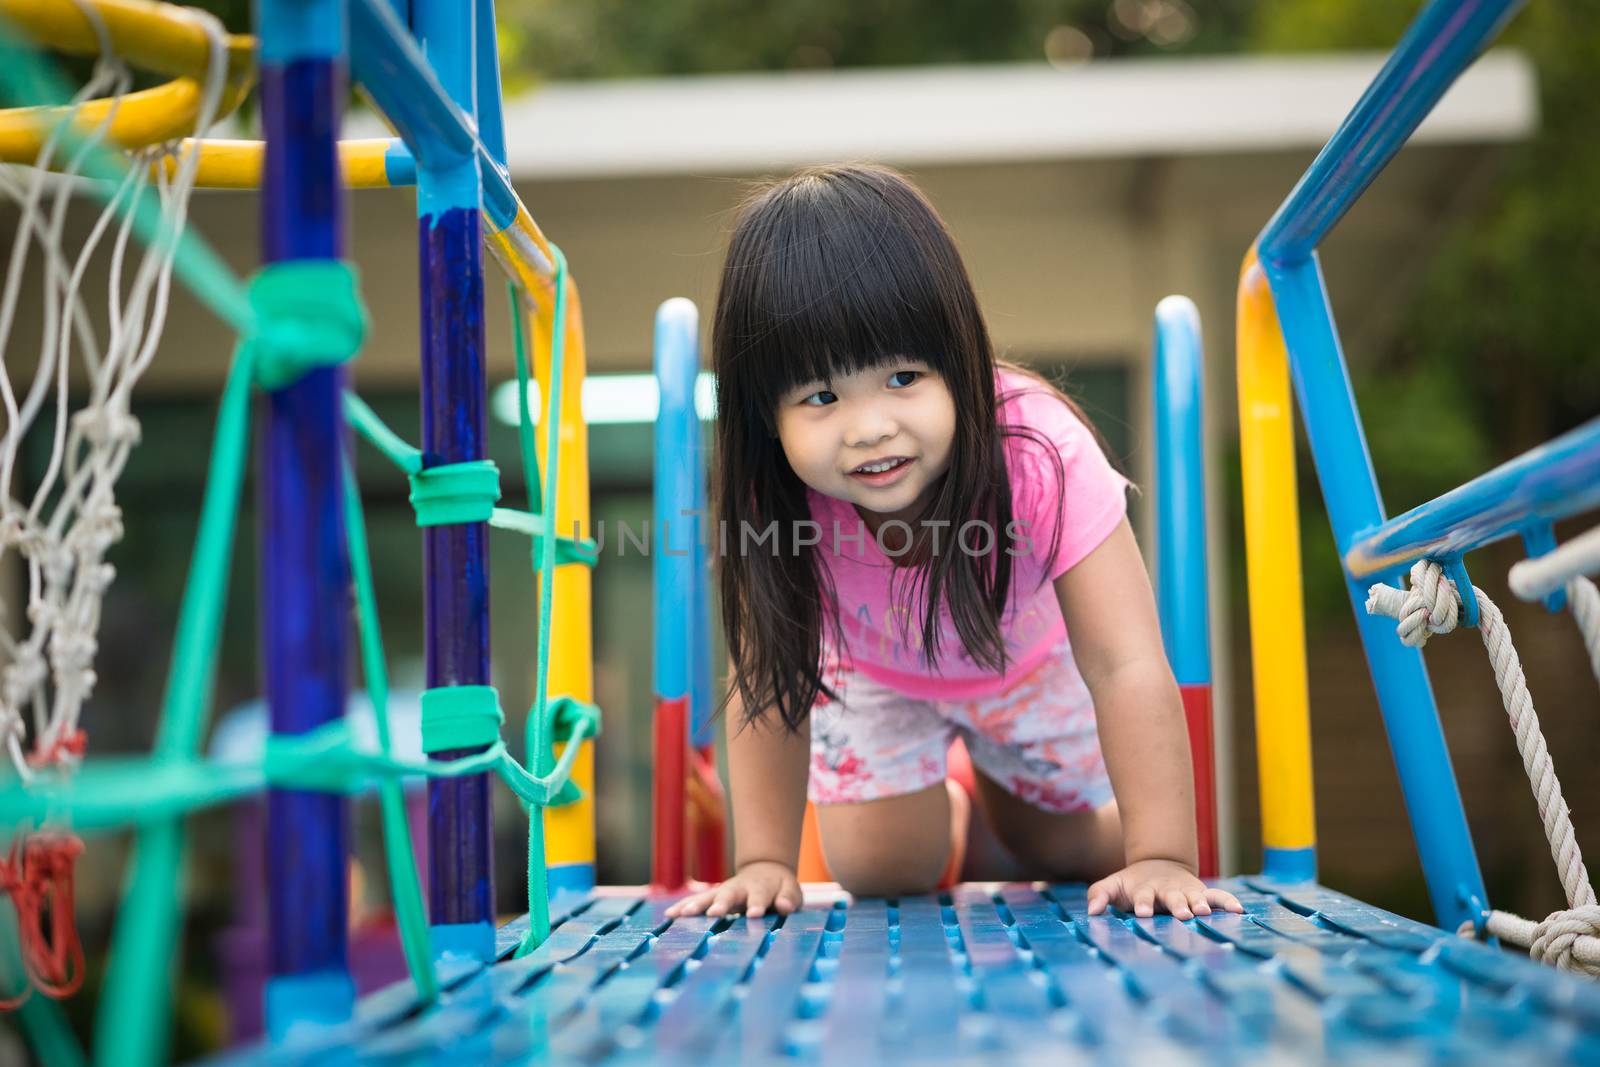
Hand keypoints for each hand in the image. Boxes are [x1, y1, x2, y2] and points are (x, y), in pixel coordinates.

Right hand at [664, 860, 802, 918]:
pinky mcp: (712, 896)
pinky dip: (684, 906)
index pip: (759, 895)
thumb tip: (784, 906)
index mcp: (761, 887)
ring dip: (697, 904)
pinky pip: (696, 901)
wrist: (765, 870)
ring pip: (709, 896)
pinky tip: (670, 915)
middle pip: (729, 894)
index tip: (754, 914)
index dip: (757, 904)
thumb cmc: (780, 887)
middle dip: (721, 903)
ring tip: (684, 914)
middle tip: (714, 913)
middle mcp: (740, 887)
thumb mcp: (791, 891)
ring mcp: (724, 890)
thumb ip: (789, 898)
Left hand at [1086, 858, 1242, 918]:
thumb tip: (1091, 912)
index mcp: (1145, 890)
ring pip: (1195, 897)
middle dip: (1177, 905)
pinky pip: (1217, 896)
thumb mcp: (1112, 886)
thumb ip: (1099, 895)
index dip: (1143, 904)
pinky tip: (1239, 910)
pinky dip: (1227, 902)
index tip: (1143, 913)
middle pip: (1172, 898)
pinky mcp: (1202, 893)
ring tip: (1205, 912)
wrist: (1157, 866)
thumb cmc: (1132, 885)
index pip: (1143, 897)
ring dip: (1200, 904)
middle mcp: (1168, 891)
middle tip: (1182, 914)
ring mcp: (1186, 892)